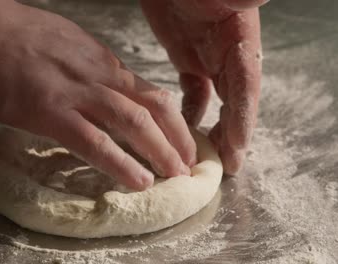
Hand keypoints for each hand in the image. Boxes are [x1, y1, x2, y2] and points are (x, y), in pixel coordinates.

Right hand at [0, 1, 196, 189]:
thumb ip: (81, 68)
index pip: (145, 90)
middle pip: (153, 105)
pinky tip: (138, 181)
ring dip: (161, 150)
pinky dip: (121, 164)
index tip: (178, 138)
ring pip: (134, 122)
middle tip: (189, 162)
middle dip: (178, 136)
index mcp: (99, 61)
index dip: (168, 118)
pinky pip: (95, 142)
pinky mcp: (51, 112)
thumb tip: (90, 88)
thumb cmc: (8, 35)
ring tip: (176, 175)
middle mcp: (98, 75)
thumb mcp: (59, 45)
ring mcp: (77, 93)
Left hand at [141, 0, 265, 173]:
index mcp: (240, 40)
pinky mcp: (187, 56)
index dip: (243, 121)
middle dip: (231, 135)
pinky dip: (191, 111)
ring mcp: (207, 57)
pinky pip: (193, 91)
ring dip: (212, 128)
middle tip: (223, 166)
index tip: (236, 151)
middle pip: (234, 102)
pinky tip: (185, 128)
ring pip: (216, 101)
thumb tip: (257, 0)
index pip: (245, 87)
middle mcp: (227, 53)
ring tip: (204, 155)